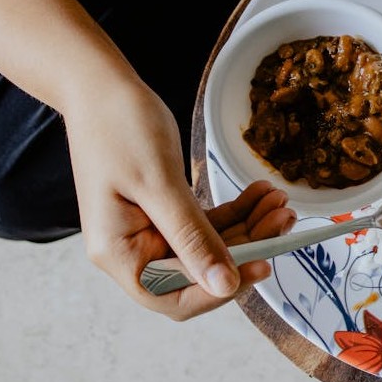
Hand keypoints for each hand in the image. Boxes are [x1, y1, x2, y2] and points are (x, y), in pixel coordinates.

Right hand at [64, 82, 295, 319]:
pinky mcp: (162, 211)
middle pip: (198, 271)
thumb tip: (224, 286)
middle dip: (246, 248)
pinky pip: (204, 222)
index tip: (263, 265)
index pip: (175, 297)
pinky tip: (259, 193)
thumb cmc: (118, 127)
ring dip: (247, 226)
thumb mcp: (160, 185)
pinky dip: (233, 210)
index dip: (220, 290)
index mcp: (119, 255)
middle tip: (283, 219)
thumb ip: (193, 238)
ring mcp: (147, 231)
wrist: (98, 85)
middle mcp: (131, 251)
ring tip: (279, 201)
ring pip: (208, 245)